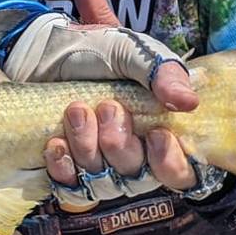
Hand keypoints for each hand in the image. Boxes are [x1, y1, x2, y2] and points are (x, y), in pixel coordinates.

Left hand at [7, 0, 215, 209]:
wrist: (45, 47)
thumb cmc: (97, 50)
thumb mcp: (133, 51)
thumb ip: (163, 73)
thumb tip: (189, 103)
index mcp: (158, 133)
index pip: (179, 173)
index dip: (170, 163)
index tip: (157, 135)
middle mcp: (131, 156)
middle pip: (137, 179)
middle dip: (120, 144)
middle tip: (107, 106)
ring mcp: (98, 165)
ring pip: (103, 184)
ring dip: (88, 148)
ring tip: (77, 110)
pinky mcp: (66, 168)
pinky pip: (69, 188)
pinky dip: (63, 167)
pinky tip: (56, 143)